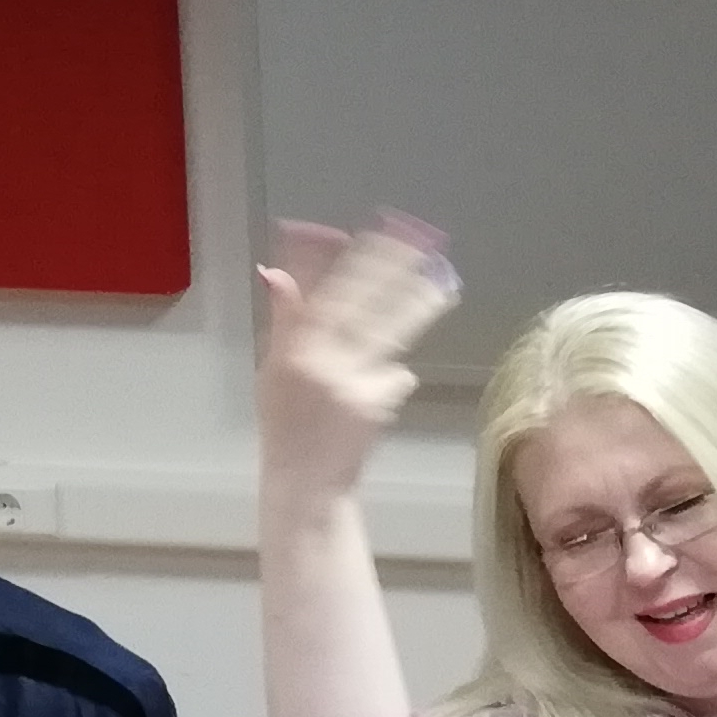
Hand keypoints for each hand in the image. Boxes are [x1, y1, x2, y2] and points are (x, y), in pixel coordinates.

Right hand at [255, 214, 457, 500]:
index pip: (326, 290)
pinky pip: (395, 375)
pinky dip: (392, 378)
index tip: (376, 233)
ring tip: (444, 287)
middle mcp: (321, 360)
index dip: (352, 260)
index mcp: (293, 346)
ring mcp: (351, 382)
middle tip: (425, 246)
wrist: (304, 482)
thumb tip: (273, 271)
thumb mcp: (273, 369)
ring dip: (418, 306)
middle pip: (364, 303)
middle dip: (394, 271)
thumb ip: (283, 320)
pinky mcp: (375, 405)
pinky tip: (379, 394)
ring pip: (391, 333)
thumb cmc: (285, 423)